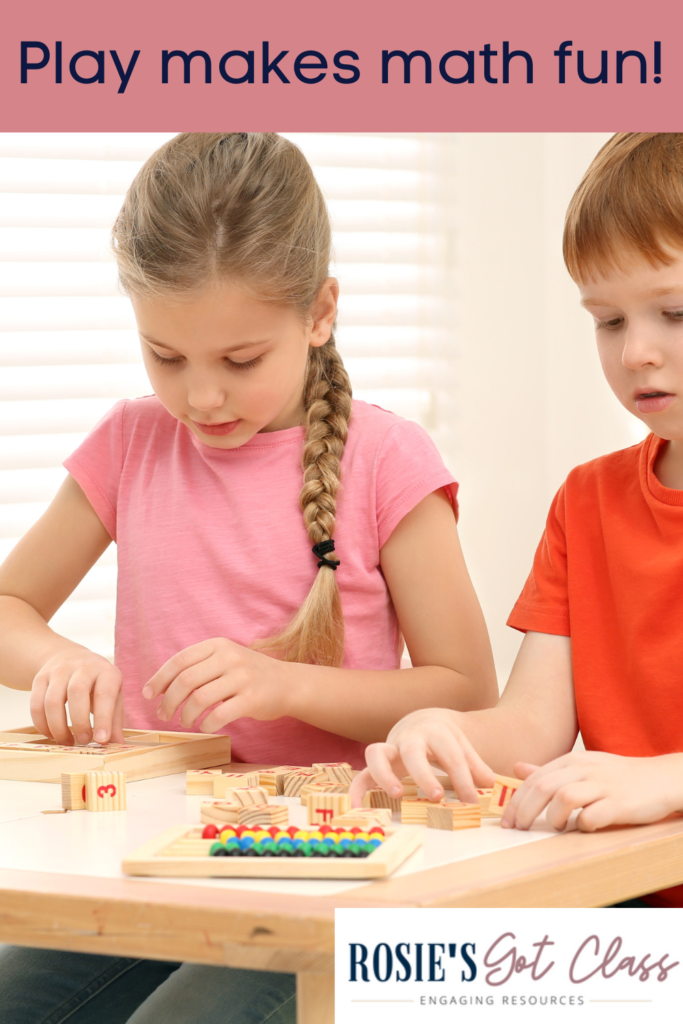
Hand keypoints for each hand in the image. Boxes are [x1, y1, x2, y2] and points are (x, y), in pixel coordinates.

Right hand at [30, 649, 123, 745]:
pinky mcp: (41, 678)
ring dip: (58, 727)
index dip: (103, 719)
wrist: (70, 657)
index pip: (104, 694)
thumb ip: (114, 720)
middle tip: (83, 741)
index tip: (101, 740)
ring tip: (66, 741)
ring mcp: (59, 670)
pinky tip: (51, 734)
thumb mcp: (112, 696)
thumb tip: (118, 745)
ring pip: (52, 700)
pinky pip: (36, 704)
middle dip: (79, 722)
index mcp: (106, 672)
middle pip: (76, 693)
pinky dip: (42, 724)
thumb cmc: (97, 683)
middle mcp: (82, 667)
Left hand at [142, 637, 293, 731]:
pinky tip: (205, 726)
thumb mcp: (225, 659)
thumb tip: (159, 686)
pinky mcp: (252, 699)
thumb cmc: (249, 675)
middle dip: (168, 701)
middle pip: (185, 681)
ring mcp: (242, 678)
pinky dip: (206, 725)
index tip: (148, 695)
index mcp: (218, 646)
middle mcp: (229, 658)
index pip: (179, 660)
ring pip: (199, 699)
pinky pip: (218, 715)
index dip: (159, 679)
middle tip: (163, 715)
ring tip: (185, 721)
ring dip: (185, 715)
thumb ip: (198, 667)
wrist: (288, 683)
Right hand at [349, 707, 494, 806]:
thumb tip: (491, 785)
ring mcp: (390, 748)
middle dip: (423, 773)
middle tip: (436, 795)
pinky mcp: (377, 762)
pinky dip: (358, 790)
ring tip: (396, 795)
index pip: (451, 755)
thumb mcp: (462, 747)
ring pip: (377, 753)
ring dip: (384, 774)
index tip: (472, 801)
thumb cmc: (444, 740)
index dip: (463, 779)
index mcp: (435, 732)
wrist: (423, 721)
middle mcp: (409, 738)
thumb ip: (476, 766)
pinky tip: (358, 808)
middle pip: (412, 750)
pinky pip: (362, 773)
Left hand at [502, 751, 679, 831]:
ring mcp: (602, 785)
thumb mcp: (581, 766)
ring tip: (558, 826)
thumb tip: (517, 769)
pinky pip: (593, 816)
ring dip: (554, 817)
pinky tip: (584, 828)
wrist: (660, 778)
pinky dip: (583, 825)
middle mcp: (584, 769)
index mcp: (572, 761)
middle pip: (543, 787)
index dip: (516, 801)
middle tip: (519, 829)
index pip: (534, 779)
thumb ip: (549, 770)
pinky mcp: (620, 804)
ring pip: (564, 797)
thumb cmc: (615, 776)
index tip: (507, 821)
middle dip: (525, 811)